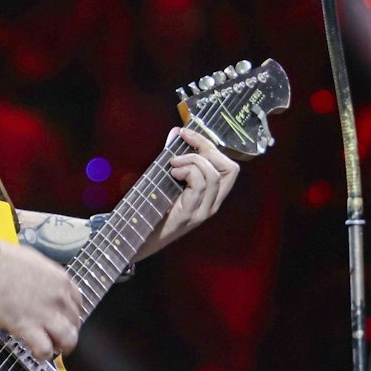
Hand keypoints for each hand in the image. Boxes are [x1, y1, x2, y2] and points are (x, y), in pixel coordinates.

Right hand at [0, 241, 82, 360]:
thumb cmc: (5, 260)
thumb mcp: (37, 263)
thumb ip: (46, 278)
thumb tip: (43, 287)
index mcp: (62, 281)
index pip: (77, 305)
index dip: (69, 315)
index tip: (62, 318)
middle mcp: (59, 299)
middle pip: (75, 323)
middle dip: (67, 331)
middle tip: (56, 335)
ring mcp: (46, 314)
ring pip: (68, 339)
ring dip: (62, 346)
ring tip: (52, 348)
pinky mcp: (28, 327)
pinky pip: (45, 349)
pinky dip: (42, 354)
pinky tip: (36, 352)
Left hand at [137, 127, 239, 259]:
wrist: (139, 239)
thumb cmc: (153, 208)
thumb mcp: (168, 179)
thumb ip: (175, 157)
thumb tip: (177, 132)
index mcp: (212, 196)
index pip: (230, 167)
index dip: (212, 146)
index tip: (189, 135)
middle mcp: (213, 204)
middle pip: (231, 169)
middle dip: (207, 149)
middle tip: (184, 145)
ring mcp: (204, 211)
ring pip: (213, 175)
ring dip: (192, 160)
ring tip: (174, 163)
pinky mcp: (191, 214)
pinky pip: (199, 185)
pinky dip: (187, 171)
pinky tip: (173, 173)